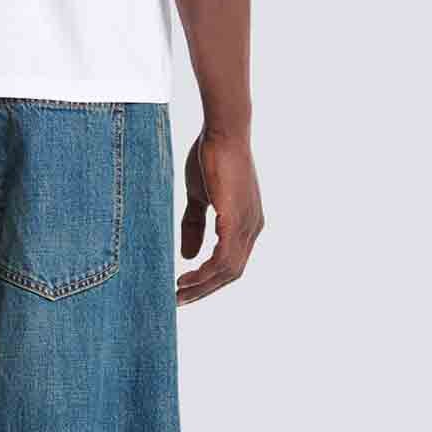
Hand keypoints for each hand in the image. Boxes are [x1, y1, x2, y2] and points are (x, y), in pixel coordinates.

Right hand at [178, 129, 263, 305]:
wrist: (222, 132)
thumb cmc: (211, 158)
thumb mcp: (200, 198)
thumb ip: (195, 226)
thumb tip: (188, 256)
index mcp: (246, 224)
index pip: (231, 264)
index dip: (208, 280)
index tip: (184, 289)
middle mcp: (253, 229)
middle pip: (231, 273)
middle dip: (204, 290)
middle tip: (178, 300)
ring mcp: (247, 225)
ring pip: (228, 270)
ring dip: (202, 285)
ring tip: (178, 291)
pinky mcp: (236, 219)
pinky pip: (224, 257)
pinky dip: (206, 271)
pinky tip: (187, 274)